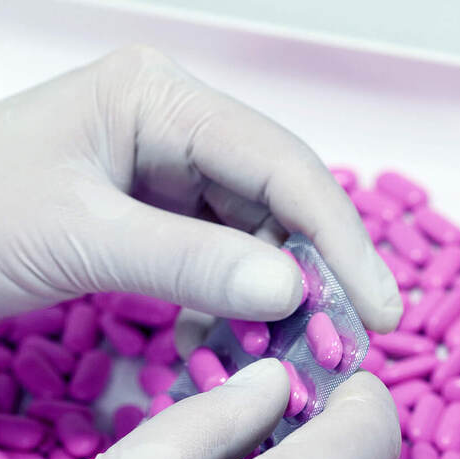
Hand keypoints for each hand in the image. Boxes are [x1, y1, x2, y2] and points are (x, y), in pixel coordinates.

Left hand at [0, 45, 399, 330]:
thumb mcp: (80, 236)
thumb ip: (190, 262)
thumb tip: (294, 294)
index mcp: (160, 99)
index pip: (283, 166)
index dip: (341, 242)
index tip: (379, 312)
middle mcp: (175, 126)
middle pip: (282, 202)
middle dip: (318, 276)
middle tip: (347, 347)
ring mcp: (166, 170)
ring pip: (260, 237)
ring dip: (282, 301)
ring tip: (300, 357)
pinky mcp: (156, 215)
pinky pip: (223, 262)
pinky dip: (238, 309)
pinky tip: (239, 348)